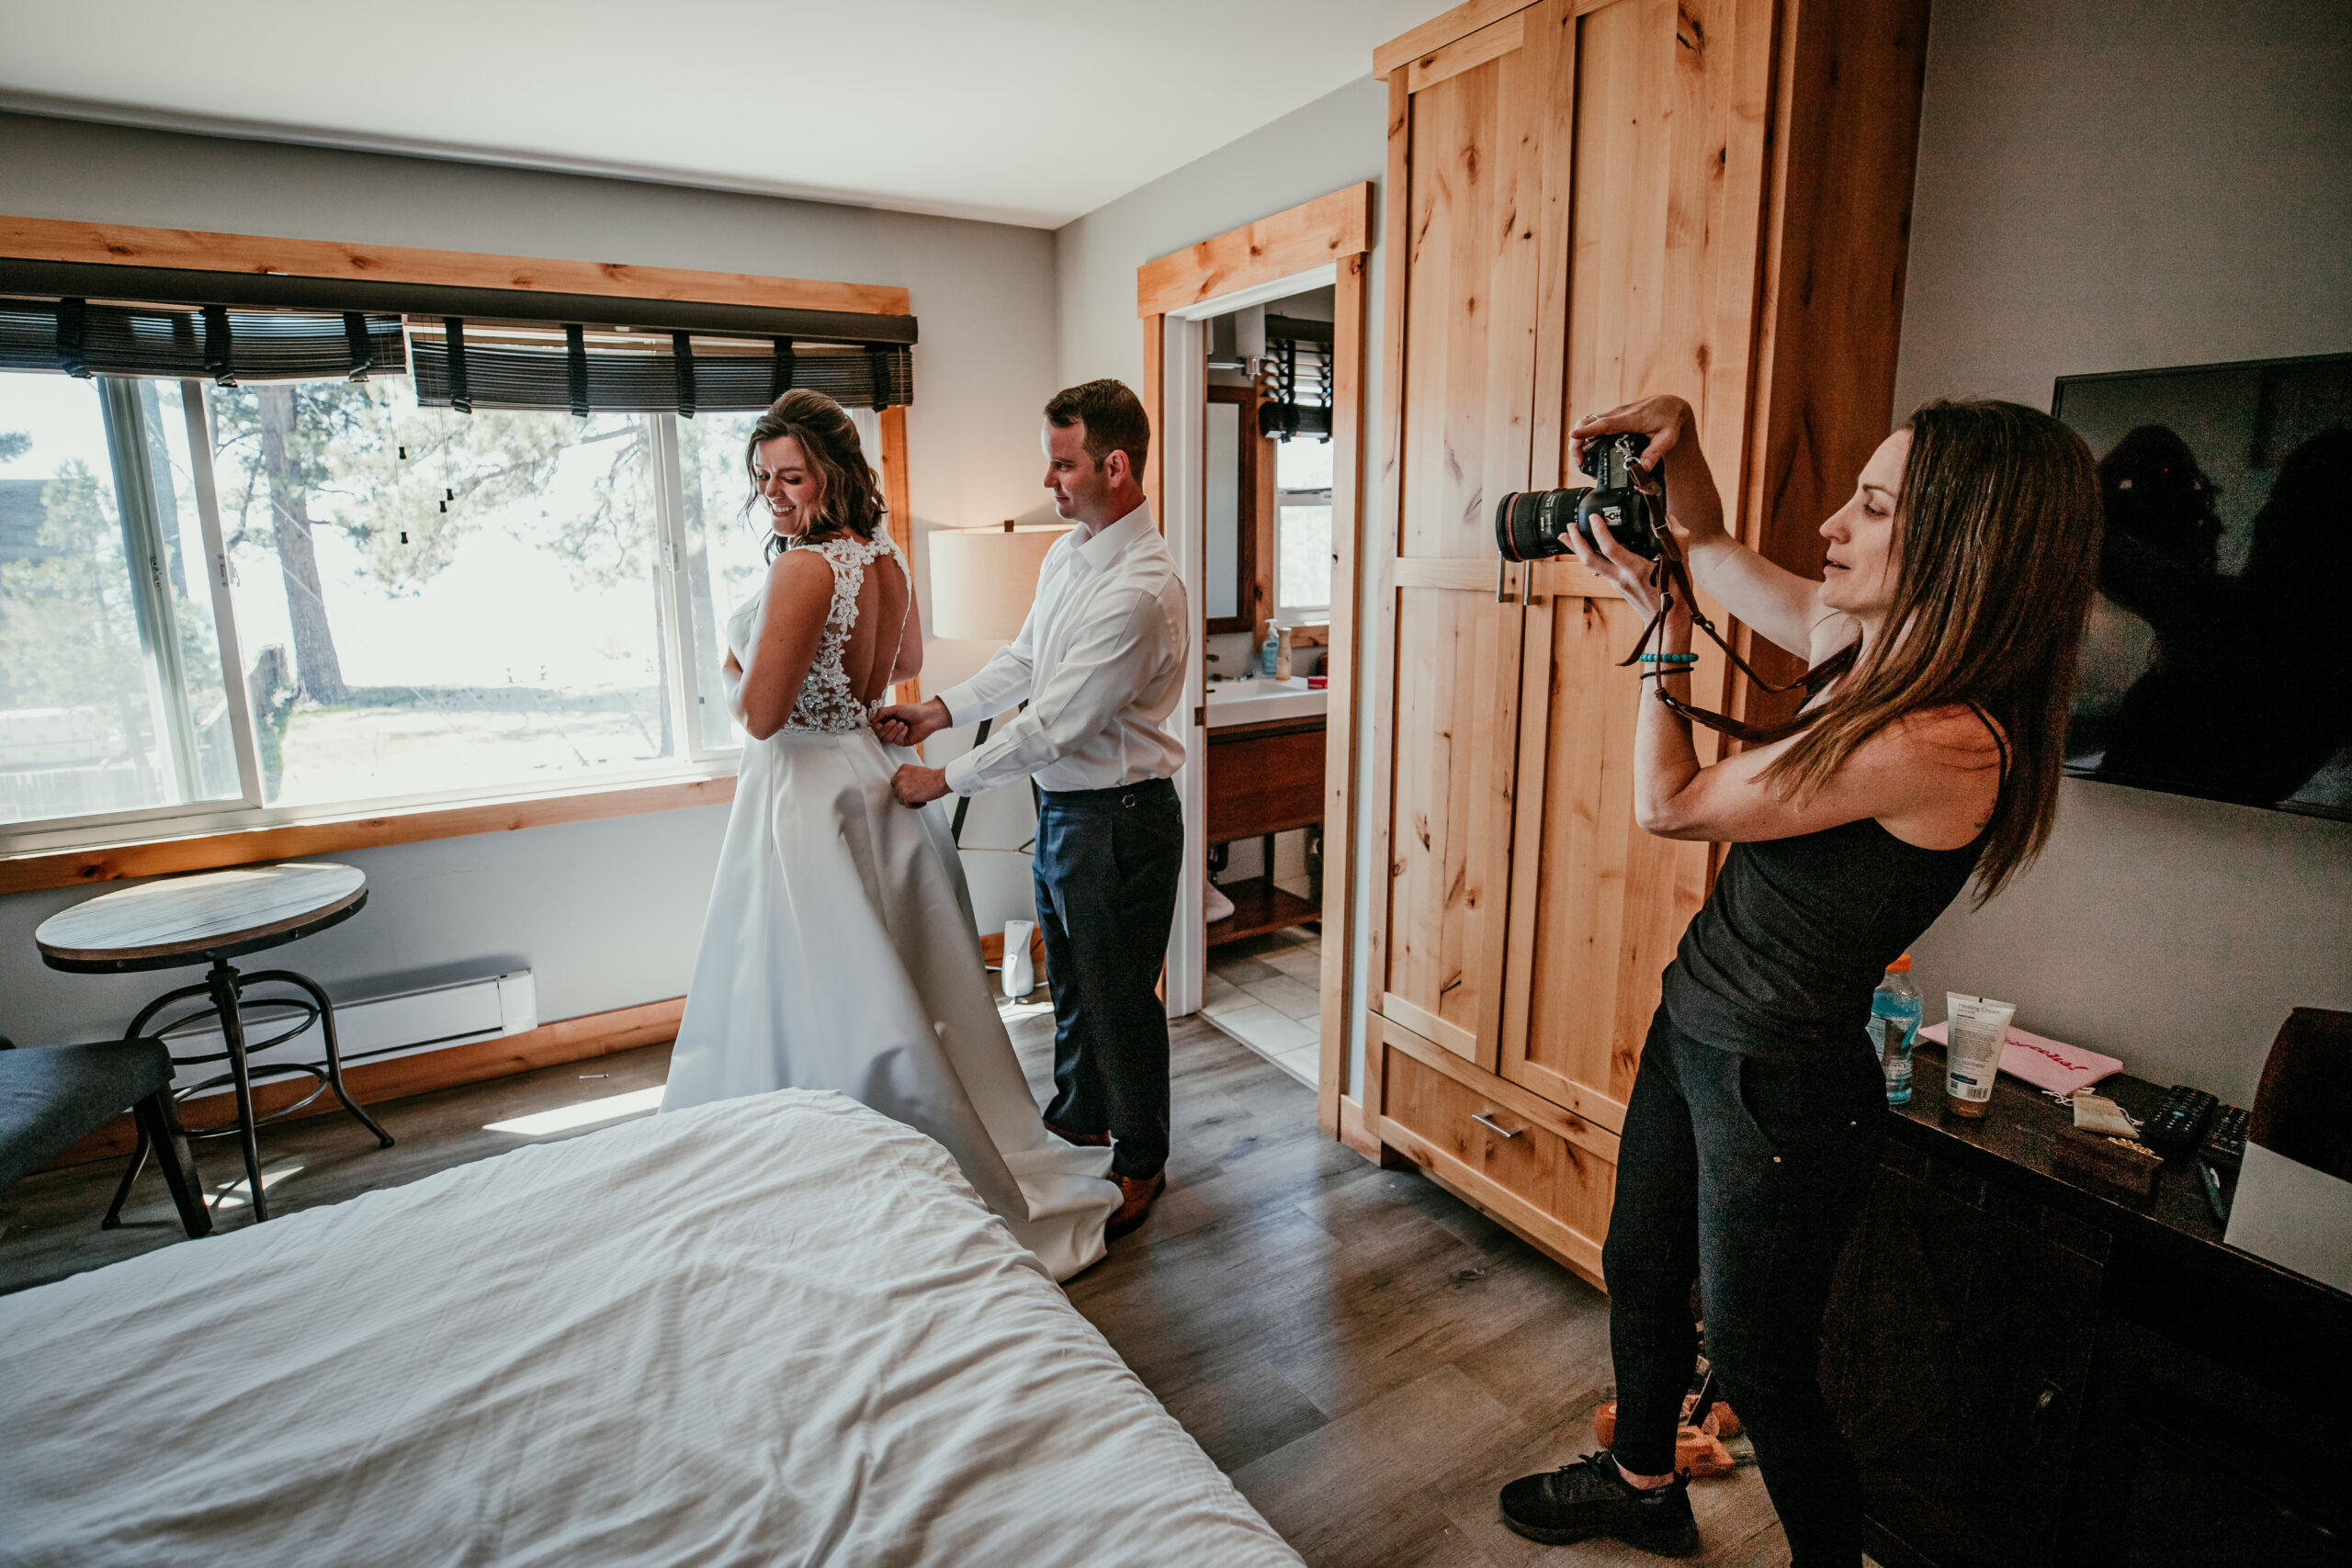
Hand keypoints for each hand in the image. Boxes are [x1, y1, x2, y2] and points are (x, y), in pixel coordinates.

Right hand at [874, 696, 949, 748]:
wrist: (928, 716)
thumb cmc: (914, 710)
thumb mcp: (896, 708)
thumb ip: (882, 712)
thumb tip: (872, 720)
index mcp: (888, 720)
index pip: (876, 727)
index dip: (875, 727)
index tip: (878, 724)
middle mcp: (891, 728)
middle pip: (880, 734)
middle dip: (886, 729)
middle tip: (893, 721)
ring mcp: (897, 736)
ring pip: (887, 739)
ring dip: (894, 731)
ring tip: (902, 723)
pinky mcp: (904, 741)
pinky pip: (896, 741)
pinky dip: (900, 734)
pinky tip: (906, 728)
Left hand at [891, 764, 951, 807]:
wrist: (940, 780)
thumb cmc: (933, 777)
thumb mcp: (917, 772)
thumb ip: (909, 777)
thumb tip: (907, 785)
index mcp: (903, 769)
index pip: (895, 781)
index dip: (902, 787)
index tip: (908, 790)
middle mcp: (900, 776)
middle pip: (897, 791)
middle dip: (905, 794)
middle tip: (915, 795)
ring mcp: (901, 786)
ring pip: (901, 799)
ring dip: (910, 800)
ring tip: (920, 797)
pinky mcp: (905, 795)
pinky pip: (907, 805)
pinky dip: (915, 805)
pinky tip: (922, 801)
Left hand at [1563, 498, 1687, 631]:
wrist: (1667, 622)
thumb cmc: (1675, 596)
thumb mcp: (1682, 566)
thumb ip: (1678, 540)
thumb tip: (1671, 520)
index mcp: (1635, 571)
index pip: (1610, 549)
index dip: (1599, 532)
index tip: (1594, 517)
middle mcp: (1621, 577)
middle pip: (1589, 559)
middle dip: (1576, 541)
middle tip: (1570, 525)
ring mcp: (1616, 582)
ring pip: (1590, 564)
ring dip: (1577, 548)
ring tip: (1567, 533)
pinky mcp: (1616, 585)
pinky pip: (1598, 568)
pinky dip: (1590, 555)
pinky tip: (1587, 547)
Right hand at [1568, 394, 1690, 474]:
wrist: (1672, 404)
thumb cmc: (1670, 419)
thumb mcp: (1667, 438)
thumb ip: (1655, 453)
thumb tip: (1643, 469)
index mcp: (1630, 419)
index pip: (1603, 424)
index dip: (1587, 431)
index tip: (1573, 436)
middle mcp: (1619, 414)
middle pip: (1588, 422)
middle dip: (1577, 441)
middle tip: (1580, 462)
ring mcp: (1614, 415)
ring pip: (1588, 423)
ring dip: (1580, 440)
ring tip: (1582, 461)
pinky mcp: (1614, 418)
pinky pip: (1594, 425)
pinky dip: (1587, 436)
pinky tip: (1590, 451)